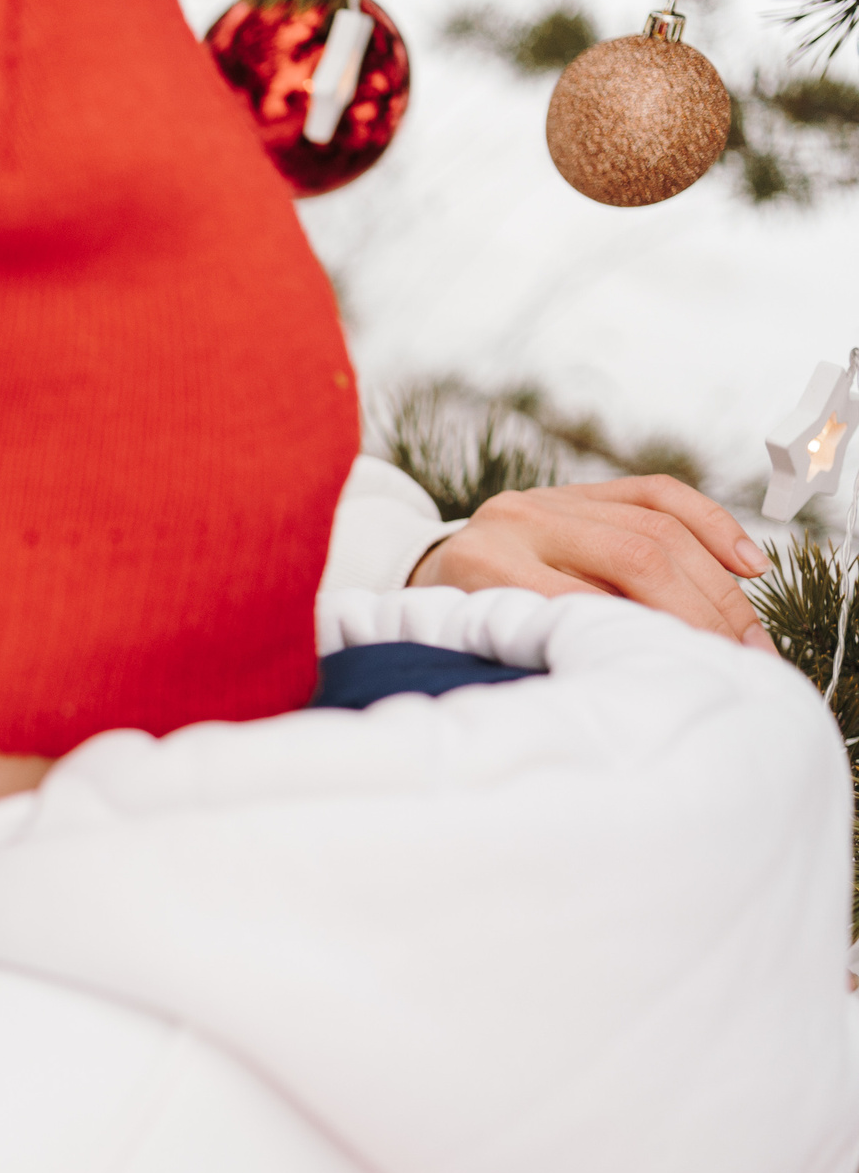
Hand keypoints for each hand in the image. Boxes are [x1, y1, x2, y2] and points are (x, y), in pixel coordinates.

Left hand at [408, 477, 776, 652]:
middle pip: (636, 557)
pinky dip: (711, 527)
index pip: (587, 603)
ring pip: (657, 527)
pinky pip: (659, 494)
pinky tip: (748, 567)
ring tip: (750, 636)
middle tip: (744, 662)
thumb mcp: (475, 650)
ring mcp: (549, 498)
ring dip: (716, 585)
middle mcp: (517, 522)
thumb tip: (639, 683)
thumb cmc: (454, 632)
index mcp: (482, 567)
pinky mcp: (578, 489)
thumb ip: (540, 655)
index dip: (650, 639)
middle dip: (701, 613)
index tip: (696, 681)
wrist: (423, 577)